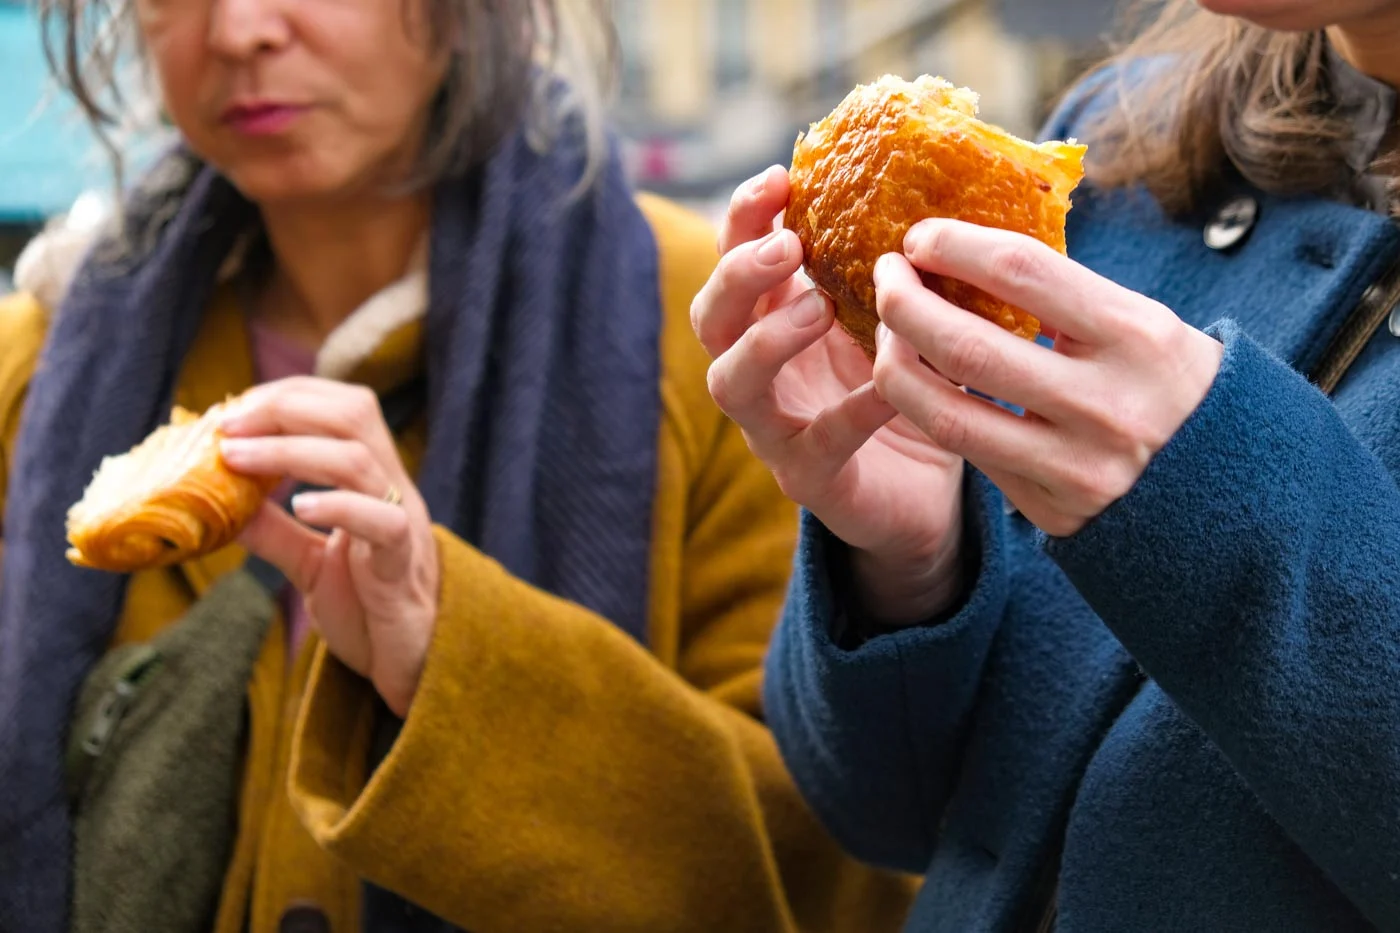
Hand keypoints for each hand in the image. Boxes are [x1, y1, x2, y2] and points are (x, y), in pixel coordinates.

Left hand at [217, 377, 438, 716]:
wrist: (413, 664)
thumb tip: (215, 504)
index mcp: (375, 479)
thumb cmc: (368, 609)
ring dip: (288, 450)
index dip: (288, 395)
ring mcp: (402, 521)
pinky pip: (382, 522)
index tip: (232, 412)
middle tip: (227, 425)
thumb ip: (272, 531)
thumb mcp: (309, 564)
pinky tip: (299, 507)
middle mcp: (393, 488)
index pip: (343, 406)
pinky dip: (338, 506)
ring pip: (357, 458)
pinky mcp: (401, 564)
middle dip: (284, 407)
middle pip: (353, 413)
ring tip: (236, 459)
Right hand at [692, 166, 966, 624]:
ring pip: (730, 383)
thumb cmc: (908, 388)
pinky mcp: (809, 481)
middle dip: (738, 274)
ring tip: (817, 310)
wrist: (929, 494)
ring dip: (765, 340)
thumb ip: (895, 270)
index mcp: (774, 318)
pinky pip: (818, 444)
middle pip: (709, 316)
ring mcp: (774, 429)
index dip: (745, 216)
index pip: (735, 256)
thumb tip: (935, 193)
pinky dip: (852, 411)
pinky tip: (890, 388)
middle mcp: (759, 371)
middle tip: (788, 247)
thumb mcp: (898, 318)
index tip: (780, 177)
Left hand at [873, 218, 1223, 537]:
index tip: (919, 236)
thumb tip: (967, 251)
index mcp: (1136, 335)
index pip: (1019, 270)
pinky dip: (928, 407)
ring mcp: (1073, 464)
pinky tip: (914, 377)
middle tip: (885, 275)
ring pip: (945, 411)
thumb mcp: (1144, 326)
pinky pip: (966, 450)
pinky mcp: (1049, 507)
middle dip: (904, 302)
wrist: (1234, 494)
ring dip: (895, 362)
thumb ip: (1065, 297)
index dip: (953, 244)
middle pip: (965, 344)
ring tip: (885, 330)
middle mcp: (1104, 402)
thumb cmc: (1171, 385)